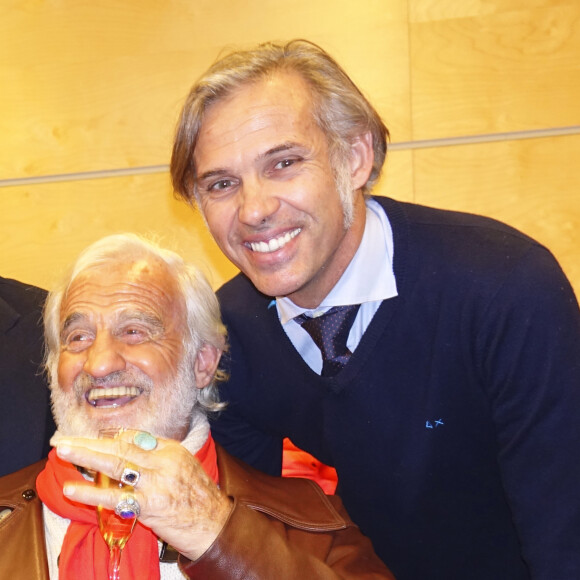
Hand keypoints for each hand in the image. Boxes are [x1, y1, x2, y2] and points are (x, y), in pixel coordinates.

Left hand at [52, 430, 232, 560]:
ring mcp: (155, 483)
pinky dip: (91, 493)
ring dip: (86, 457)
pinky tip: (73, 489)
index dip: (111, 437)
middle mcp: (162, 462)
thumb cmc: (199, 495)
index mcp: (171, 450)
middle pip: (121, 447)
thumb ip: (160, 455)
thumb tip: (133, 447)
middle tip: (64, 439)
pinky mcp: (148, 506)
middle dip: (90, 442)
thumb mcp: (185, 464)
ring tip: (64, 452)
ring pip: (116, 465)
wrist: (214, 523)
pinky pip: (115, 498)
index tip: (92, 438)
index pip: (136, 437)